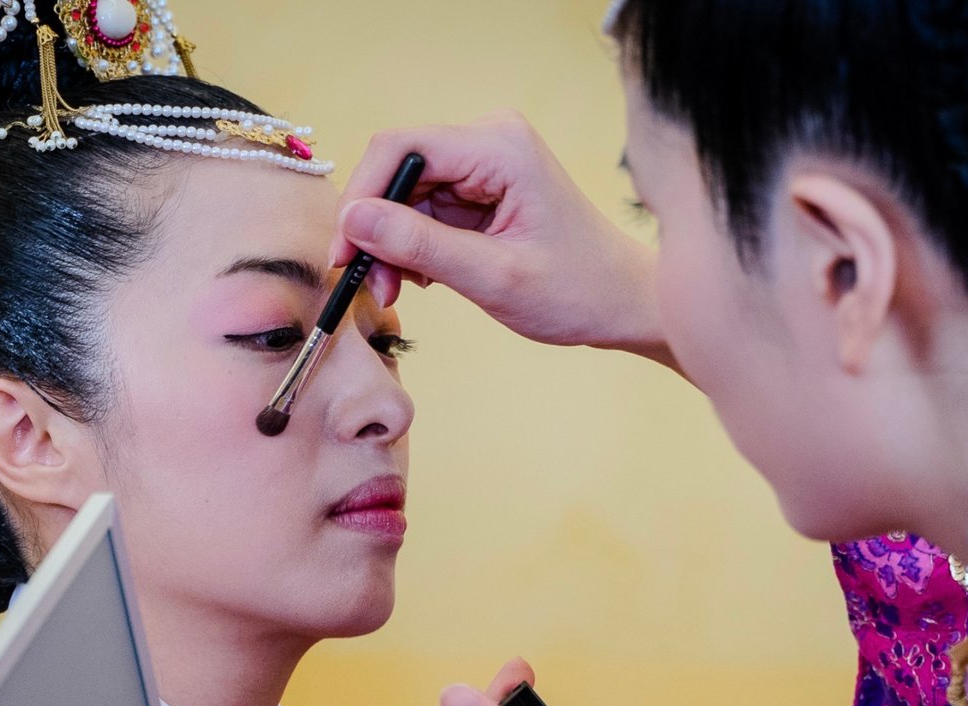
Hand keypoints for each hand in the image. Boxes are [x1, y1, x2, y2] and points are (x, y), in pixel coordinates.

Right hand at [329, 112, 668, 362]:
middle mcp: (489, 141)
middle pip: (398, 170)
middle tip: (371, 283)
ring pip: (404, 194)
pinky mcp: (479, 189)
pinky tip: (420, 277)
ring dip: (391, 244)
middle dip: (376, 228)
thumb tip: (354, 221)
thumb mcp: (493, 276)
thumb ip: (420, 246)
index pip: (401, 149)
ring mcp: (483, 164)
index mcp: (500, 147)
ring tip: (398, 290)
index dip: (362, 197)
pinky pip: (423, 210)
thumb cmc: (577, 289)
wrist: (621, 302)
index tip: (346, 252)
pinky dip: (411, 246)